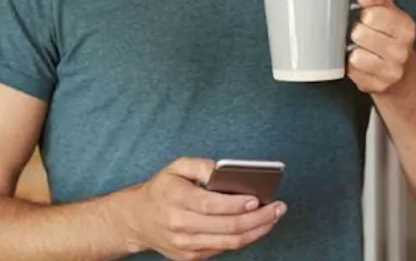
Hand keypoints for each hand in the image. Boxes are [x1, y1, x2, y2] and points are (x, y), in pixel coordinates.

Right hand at [124, 157, 285, 259]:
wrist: (137, 219)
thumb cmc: (162, 189)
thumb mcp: (176, 166)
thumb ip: (201, 165)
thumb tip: (224, 171)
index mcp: (175, 199)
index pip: (210, 205)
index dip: (235, 204)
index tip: (257, 198)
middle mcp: (179, 225)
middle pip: (226, 227)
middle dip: (258, 218)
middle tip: (278, 208)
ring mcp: (185, 245)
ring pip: (229, 242)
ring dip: (257, 231)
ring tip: (274, 217)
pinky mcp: (190, 256)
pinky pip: (223, 249)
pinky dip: (244, 238)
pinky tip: (257, 225)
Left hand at [347, 0, 415, 93]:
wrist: (404, 76)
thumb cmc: (392, 38)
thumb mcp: (391, 13)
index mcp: (406, 28)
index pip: (371, 14)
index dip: (365, 14)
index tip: (369, 19)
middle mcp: (401, 51)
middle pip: (359, 34)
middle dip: (357, 32)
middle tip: (364, 35)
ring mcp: (390, 71)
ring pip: (355, 55)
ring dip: (354, 51)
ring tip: (363, 50)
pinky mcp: (377, 86)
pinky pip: (351, 71)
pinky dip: (353, 67)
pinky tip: (363, 64)